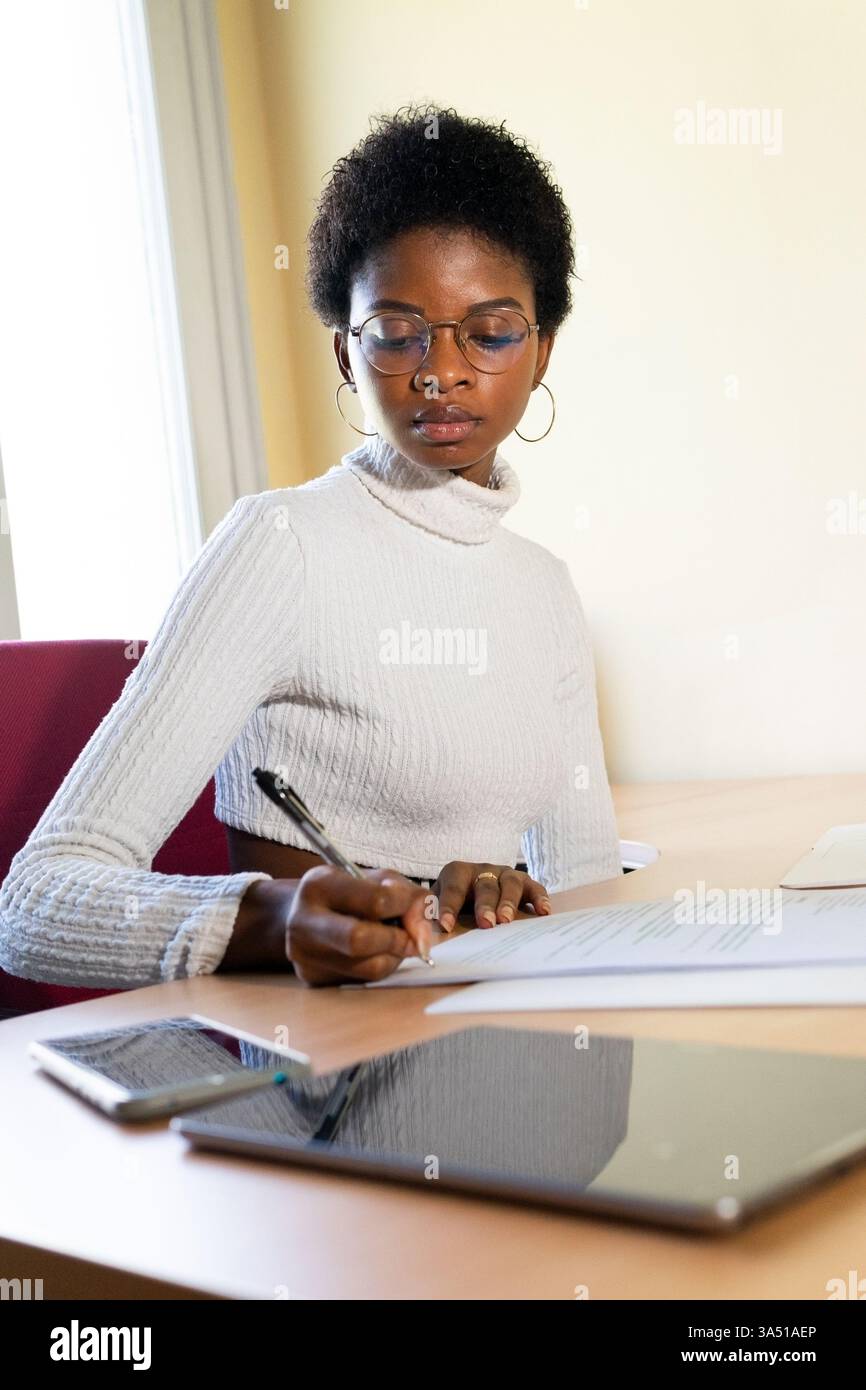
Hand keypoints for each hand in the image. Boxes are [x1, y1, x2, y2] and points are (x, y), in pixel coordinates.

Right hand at [285, 865, 433, 985]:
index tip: (416, 907)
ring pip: (367, 968)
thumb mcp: (375, 878)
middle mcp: (303, 921)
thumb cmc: (345, 892)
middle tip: (411, 938)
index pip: (375, 901)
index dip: (406, 906)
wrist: (297, 912)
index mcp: (319, 885)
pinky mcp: (313, 978)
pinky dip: (379, 967)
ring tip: (393, 942)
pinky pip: (361, 980)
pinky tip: (375, 953)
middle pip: (360, 940)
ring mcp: (304, 954)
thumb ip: (408, 895)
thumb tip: (425, 932)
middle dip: (398, 940)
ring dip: (394, 957)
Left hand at [430, 862, 551, 931]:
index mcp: (457, 872)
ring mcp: (505, 873)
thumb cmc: (455, 900)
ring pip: (509, 883)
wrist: (474, 886)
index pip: (452, 888)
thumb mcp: (438, 902)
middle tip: (486, 924)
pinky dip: (540, 898)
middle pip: (485, 885)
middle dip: (485, 905)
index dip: (448, 906)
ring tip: (507, 920)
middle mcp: (483, 869)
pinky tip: (543, 912)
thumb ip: (429, 913)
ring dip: (508, 902)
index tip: (446, 926)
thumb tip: (420, 930)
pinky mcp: (524, 881)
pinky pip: (534, 887)